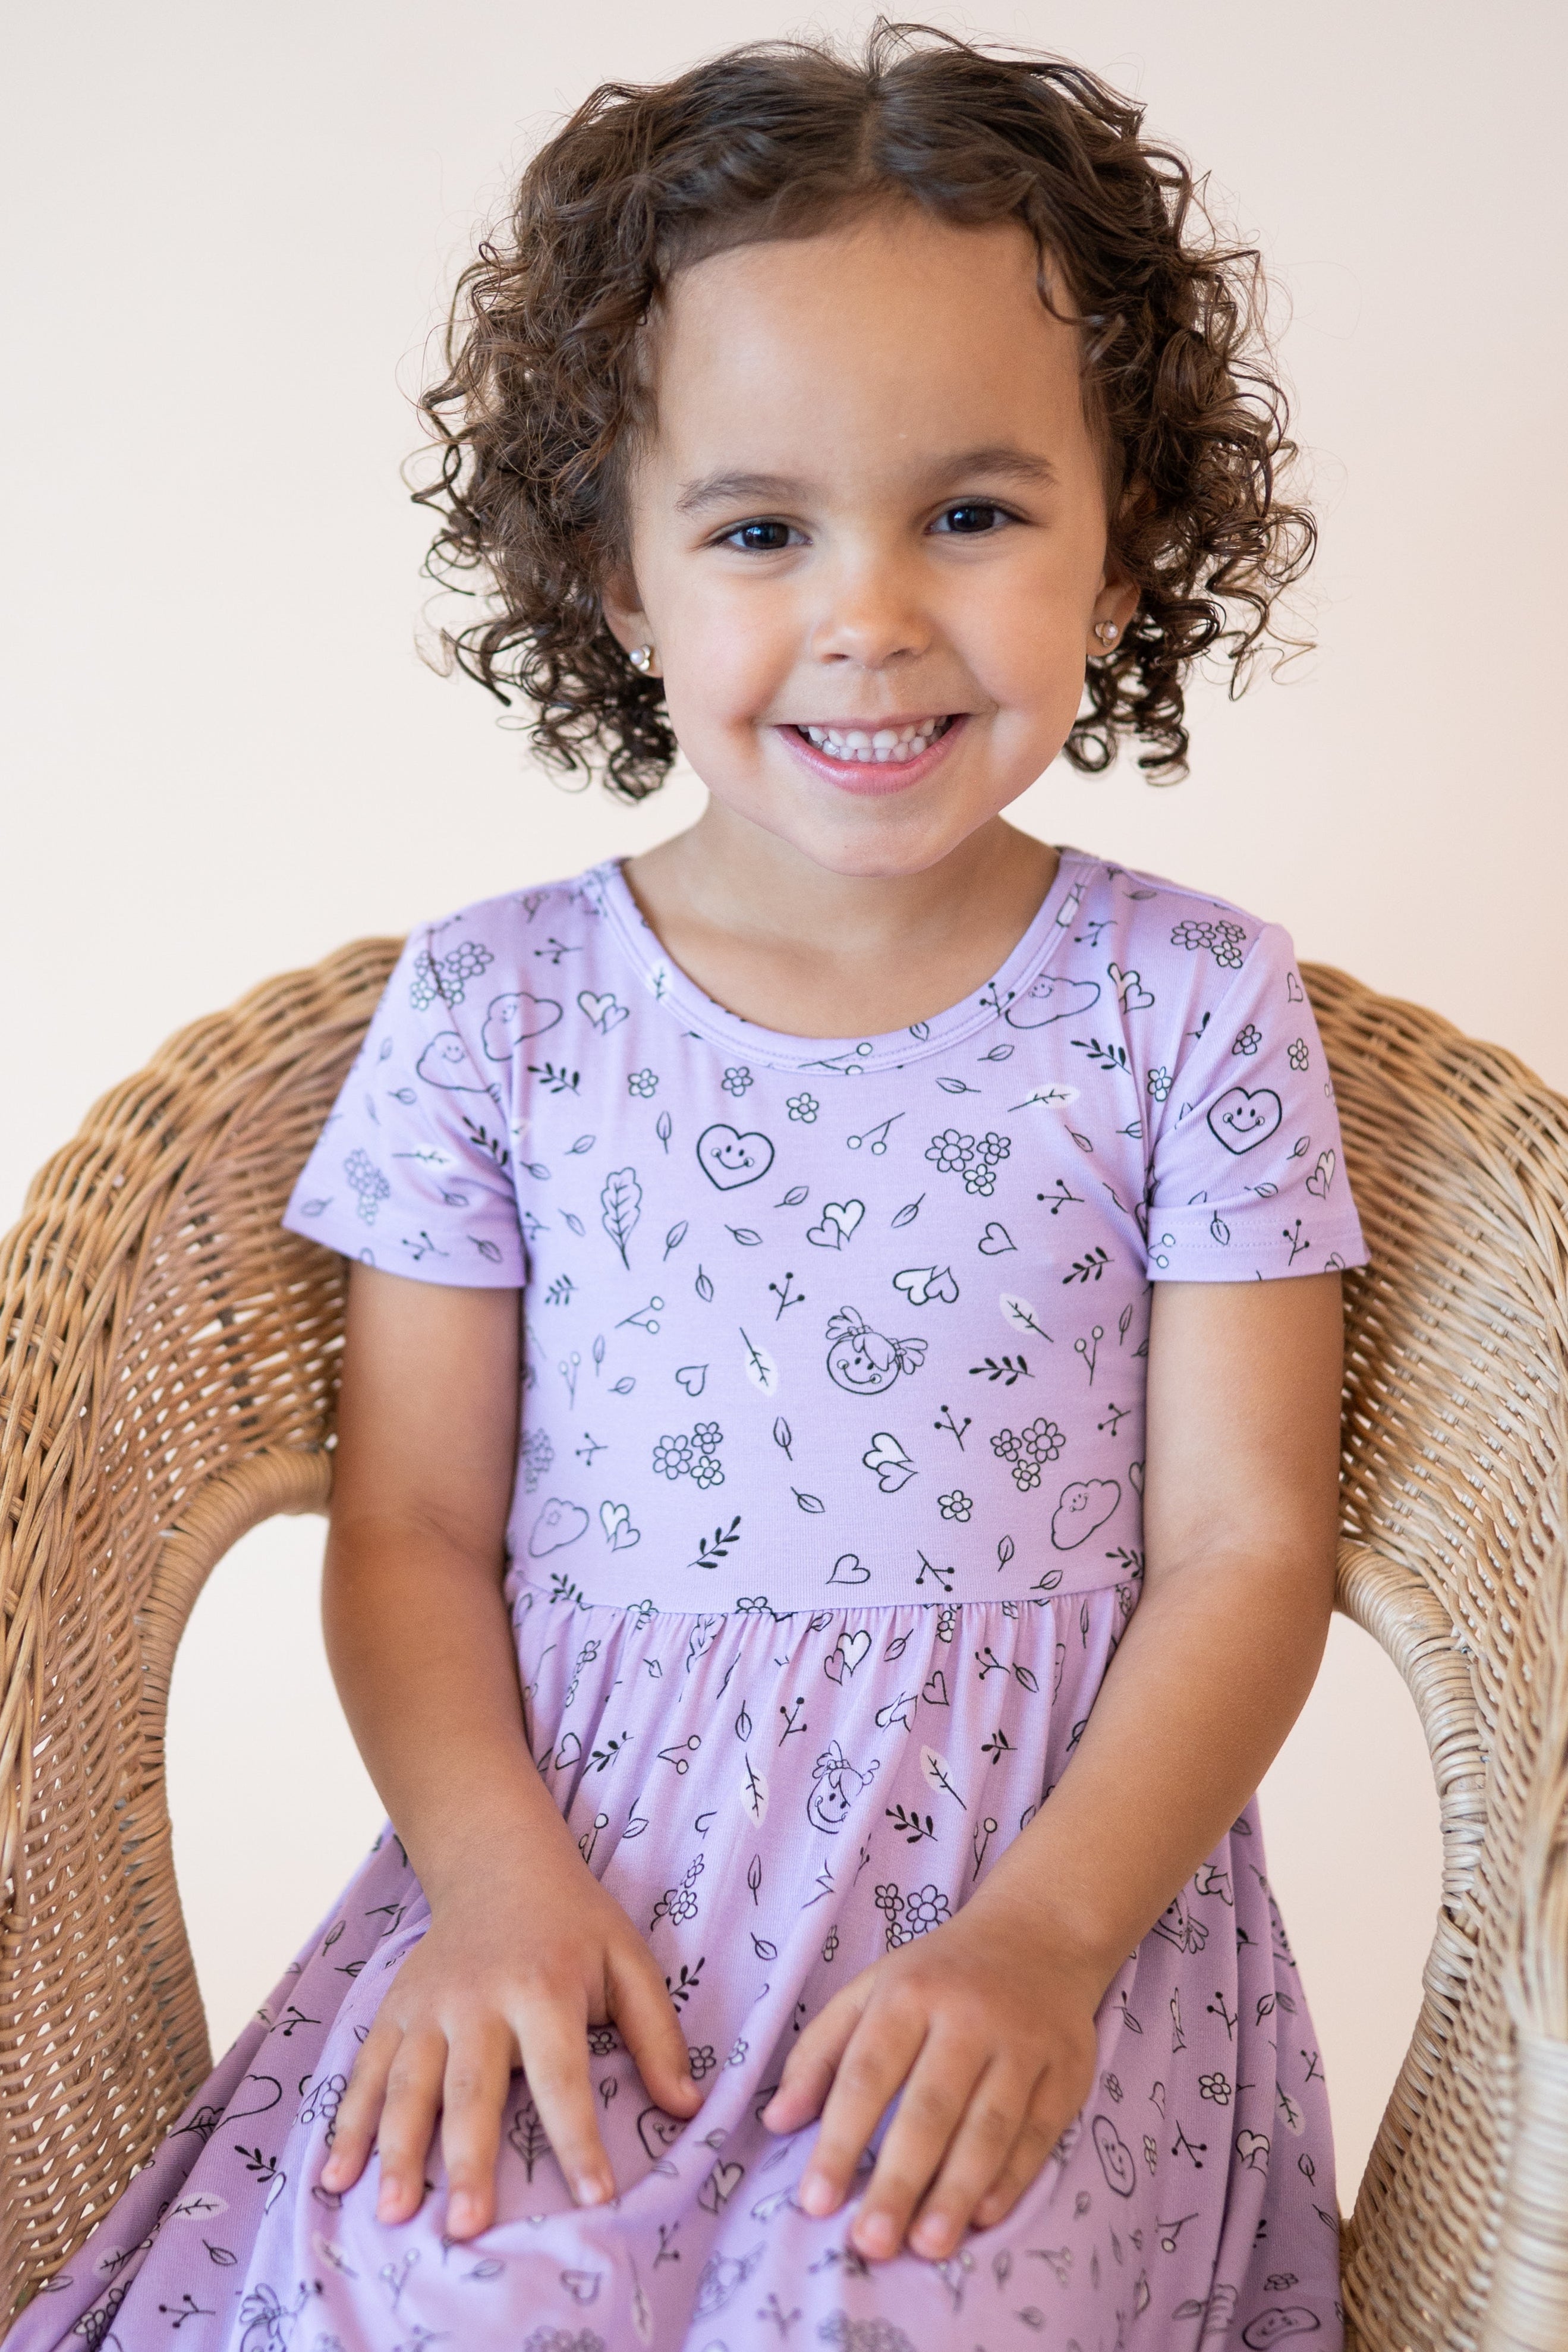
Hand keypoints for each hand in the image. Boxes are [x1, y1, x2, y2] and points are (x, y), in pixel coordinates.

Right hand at [319, 1866, 702, 2237]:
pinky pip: (366, 2072)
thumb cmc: (574, 1926)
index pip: (563, 2074)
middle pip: (473, 2088)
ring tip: (393, 2214)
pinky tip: (334, 2177)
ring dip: (396, 2151)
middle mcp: (478, 1999)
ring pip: (407, 2085)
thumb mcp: (628, 1960)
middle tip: (467, 2227)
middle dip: (468, 2160)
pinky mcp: (394, 2011)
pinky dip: (347, 2124)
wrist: (499, 1865)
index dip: (579, 2138)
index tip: (595, 2199)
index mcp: (543, 1988)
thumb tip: (688, 2107)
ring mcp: (428, 2006)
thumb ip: (657, 2033)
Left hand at [759, 1896, 1100, 2262]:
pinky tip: (983, 2216)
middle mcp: (967, 2016)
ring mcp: (1023, 2043)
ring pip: (990, 2127)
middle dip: (899, 2181)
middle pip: (930, 2108)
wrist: (1037, 1936)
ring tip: (926, 2246)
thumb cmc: (937, 1977)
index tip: (815, 2202)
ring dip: (957, 2191)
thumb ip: (819, 2054)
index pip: (866, 2074)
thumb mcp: (869, 1991)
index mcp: (908, 1994)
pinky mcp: (1068, 2070)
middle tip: (871, 2243)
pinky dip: (1012, 2179)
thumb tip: (776, 2121)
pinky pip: (1038, 2133)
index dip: (840, 2140)